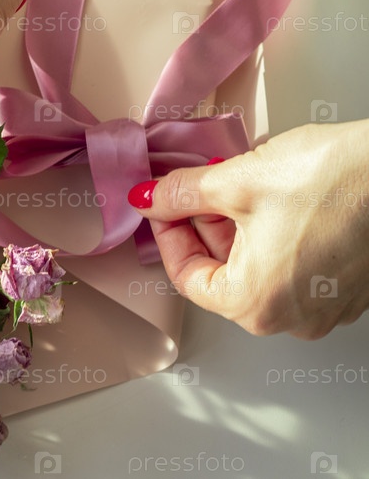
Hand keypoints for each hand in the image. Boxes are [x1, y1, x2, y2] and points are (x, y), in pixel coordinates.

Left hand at [128, 121, 368, 338]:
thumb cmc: (334, 180)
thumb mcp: (234, 182)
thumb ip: (181, 195)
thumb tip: (150, 198)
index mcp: (256, 304)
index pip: (188, 279)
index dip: (169, 236)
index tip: (162, 207)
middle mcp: (292, 317)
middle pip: (223, 274)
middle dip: (203, 227)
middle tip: (195, 189)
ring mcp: (325, 305)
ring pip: (258, 268)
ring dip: (235, 227)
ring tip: (233, 184)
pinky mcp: (348, 285)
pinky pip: (292, 265)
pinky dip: (271, 234)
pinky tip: (271, 198)